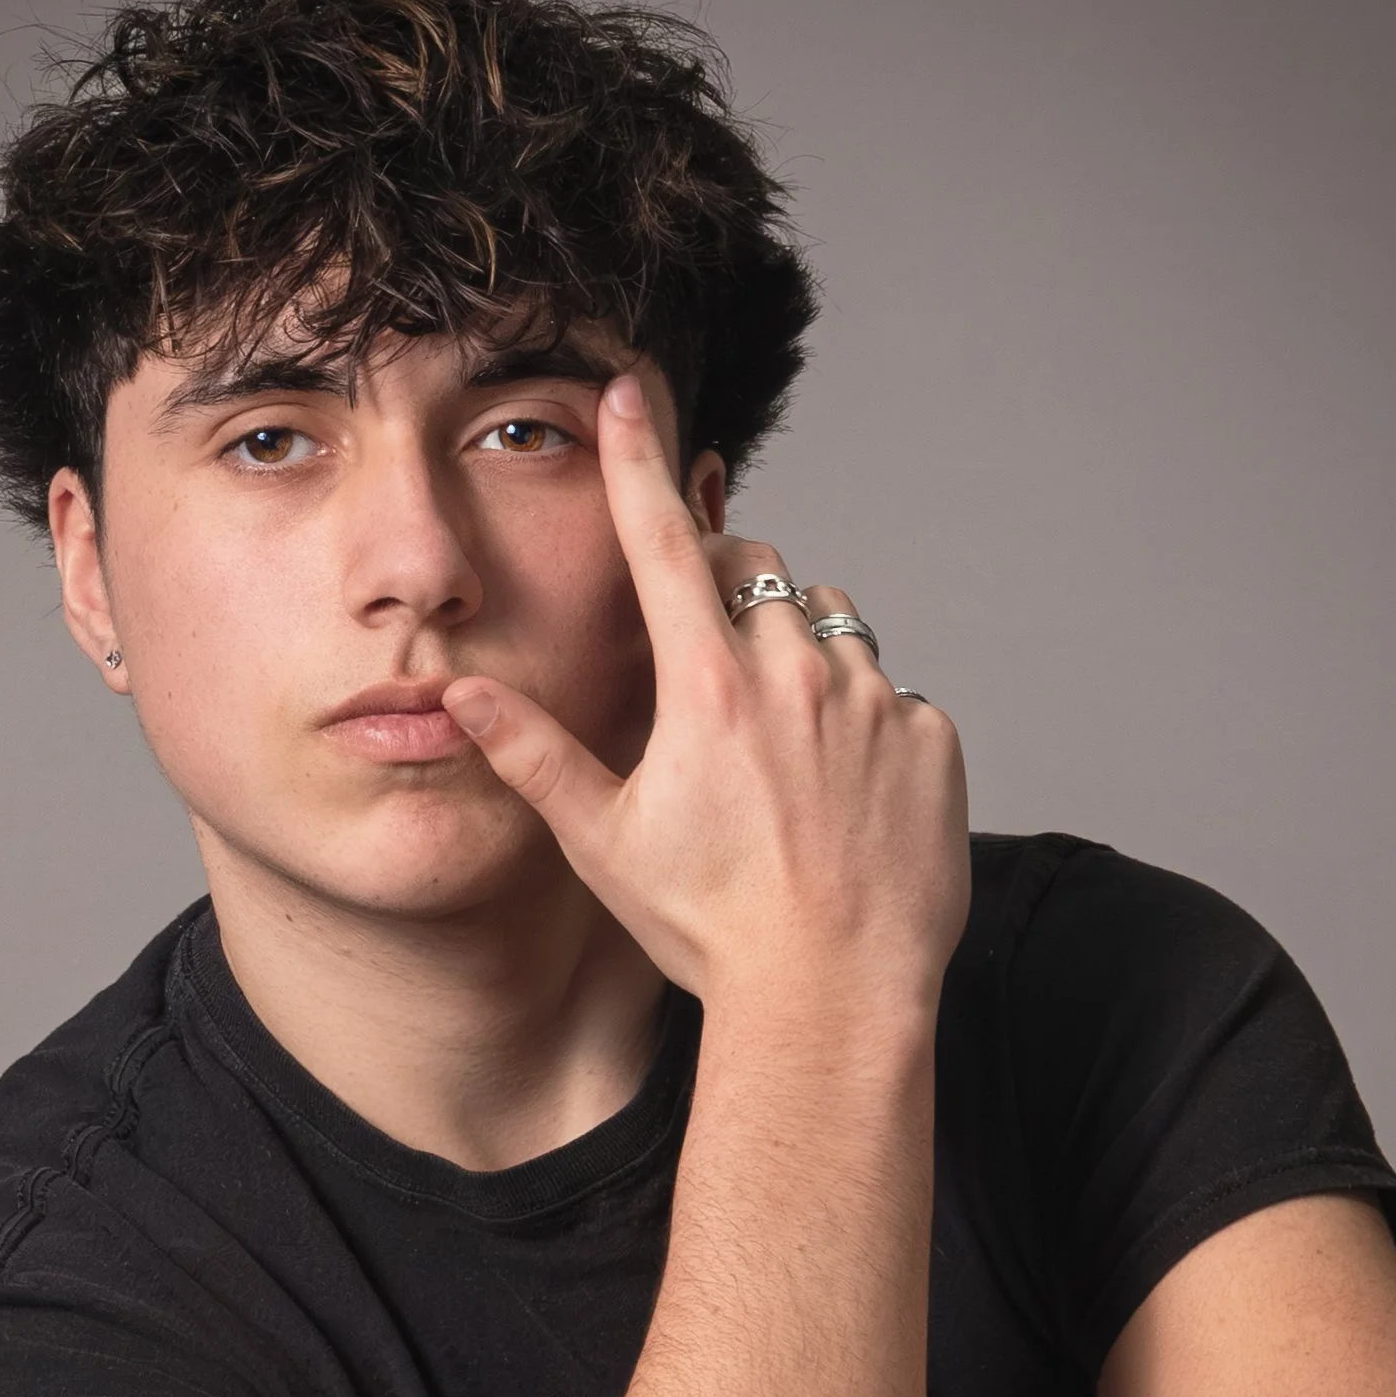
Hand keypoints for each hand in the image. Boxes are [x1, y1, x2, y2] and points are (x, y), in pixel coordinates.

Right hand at [442, 368, 969, 1016]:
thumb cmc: (712, 930)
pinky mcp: (932, 741)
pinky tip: (841, 801)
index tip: (628, 396)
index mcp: (707, 686)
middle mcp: (796, 672)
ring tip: (780, 758)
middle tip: (707, 672)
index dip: (637, 462)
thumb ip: (537, 756)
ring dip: (801, 660)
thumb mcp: (605, 844)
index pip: (663, 541)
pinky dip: (866, 728)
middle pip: (758, 574)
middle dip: (729, 592)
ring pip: (832, 631)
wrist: (832, 1000)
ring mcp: (875, 702)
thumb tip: (463, 696)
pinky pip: (895, 700)